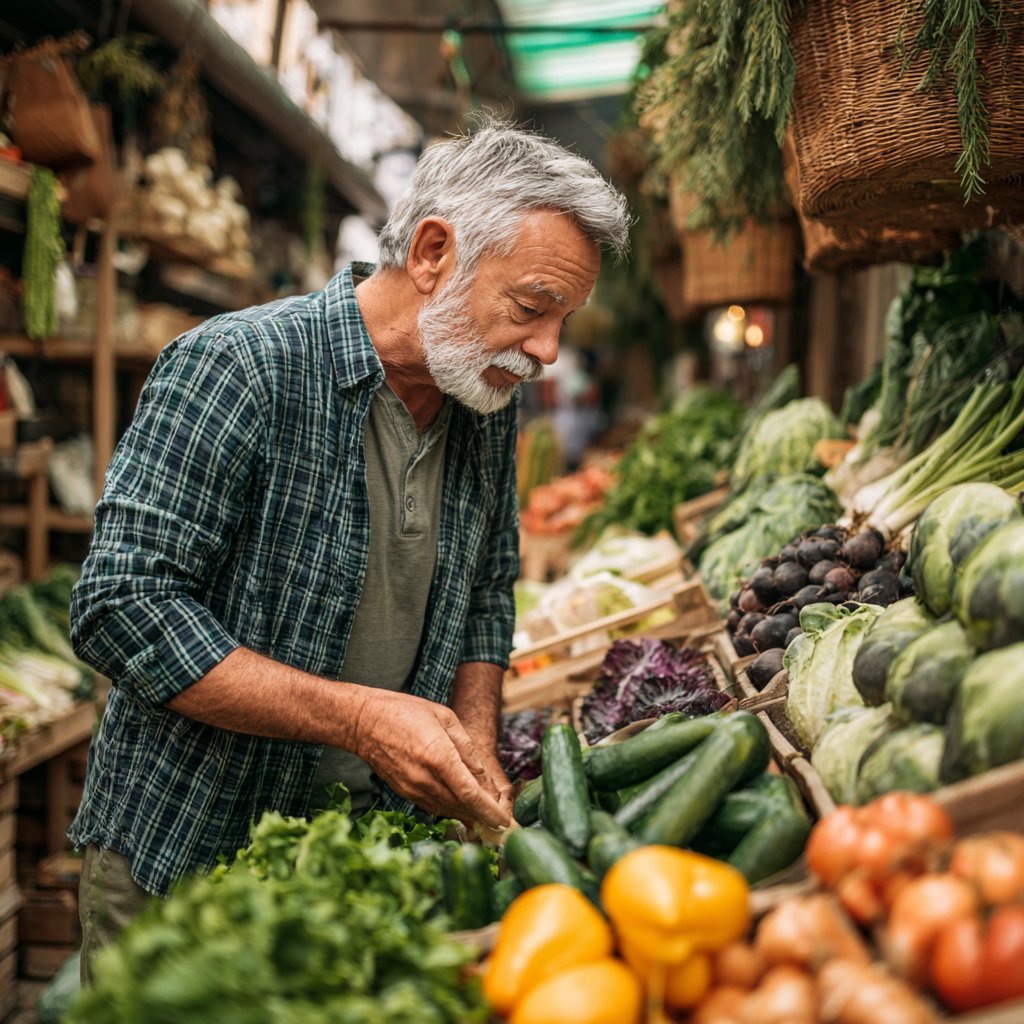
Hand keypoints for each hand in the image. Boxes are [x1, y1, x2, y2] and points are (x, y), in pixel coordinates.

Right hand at [347, 687, 510, 827]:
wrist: (364, 722)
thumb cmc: (405, 712)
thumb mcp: (444, 716)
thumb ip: (466, 746)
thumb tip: (481, 773)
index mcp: (438, 755)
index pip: (469, 793)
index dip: (490, 810)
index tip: (506, 821)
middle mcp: (425, 777)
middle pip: (462, 806)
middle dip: (484, 815)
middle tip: (502, 817)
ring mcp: (413, 788)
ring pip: (448, 809)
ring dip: (469, 813)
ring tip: (487, 812)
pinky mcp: (405, 792)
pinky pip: (434, 806)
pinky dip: (451, 808)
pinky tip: (463, 805)